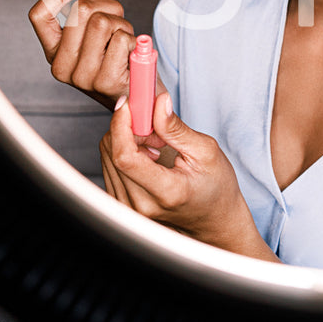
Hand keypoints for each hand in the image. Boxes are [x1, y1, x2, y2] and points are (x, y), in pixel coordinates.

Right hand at [28, 0, 134, 108]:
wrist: (138, 98)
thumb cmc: (116, 63)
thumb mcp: (91, 37)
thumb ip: (75, 13)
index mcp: (54, 52)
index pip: (39, 16)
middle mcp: (62, 67)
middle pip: (79, 12)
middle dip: (106, 7)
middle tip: (116, 21)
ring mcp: (82, 77)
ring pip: (102, 23)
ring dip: (122, 25)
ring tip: (124, 41)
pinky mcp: (105, 81)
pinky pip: (120, 39)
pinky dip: (132, 40)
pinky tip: (130, 55)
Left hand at [100, 93, 277, 261]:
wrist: (213, 219)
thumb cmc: (215, 187)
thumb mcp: (206, 152)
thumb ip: (176, 128)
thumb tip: (158, 103)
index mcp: (166, 192)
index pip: (125, 157)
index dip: (121, 125)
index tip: (128, 105)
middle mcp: (141, 205)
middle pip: (112, 152)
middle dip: (129, 128)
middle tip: (157, 128)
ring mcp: (129, 208)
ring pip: (107, 155)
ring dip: (127, 139)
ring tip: (157, 146)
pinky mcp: (121, 204)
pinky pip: (109, 165)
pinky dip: (125, 151)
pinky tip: (147, 156)